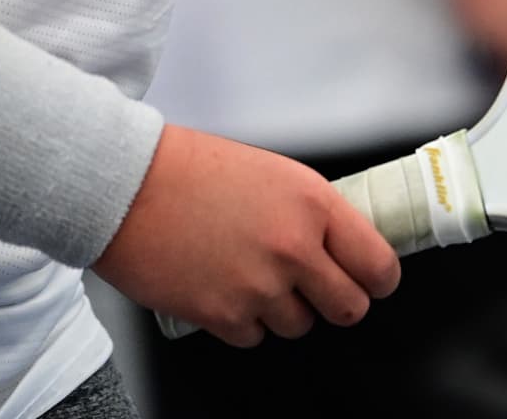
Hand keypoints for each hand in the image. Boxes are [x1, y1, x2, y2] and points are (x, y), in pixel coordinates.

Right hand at [93, 125, 399, 346]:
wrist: (126, 185)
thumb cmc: (191, 170)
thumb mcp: (274, 174)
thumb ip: (312, 213)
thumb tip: (341, 247)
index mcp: (314, 205)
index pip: (378, 263)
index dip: (379, 279)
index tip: (373, 282)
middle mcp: (294, 249)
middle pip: (349, 307)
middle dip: (337, 302)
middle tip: (319, 289)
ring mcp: (259, 287)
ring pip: (300, 326)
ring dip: (283, 309)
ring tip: (253, 276)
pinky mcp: (222, 315)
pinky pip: (254, 337)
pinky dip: (243, 322)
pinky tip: (224, 287)